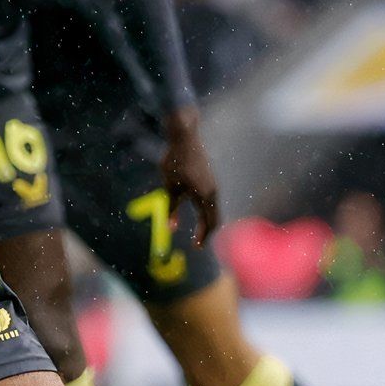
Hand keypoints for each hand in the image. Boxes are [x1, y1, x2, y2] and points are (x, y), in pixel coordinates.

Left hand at [159, 108, 220, 245]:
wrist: (185, 138)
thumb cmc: (174, 162)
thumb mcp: (169, 188)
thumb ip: (171, 208)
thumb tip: (171, 229)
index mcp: (204, 196)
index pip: (207, 223)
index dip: (202, 237)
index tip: (195, 247)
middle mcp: (213, 192)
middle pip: (214, 219)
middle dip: (207, 232)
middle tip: (197, 244)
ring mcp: (214, 185)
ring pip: (214, 210)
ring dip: (207, 222)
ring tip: (199, 232)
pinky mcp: (211, 180)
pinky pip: (212, 201)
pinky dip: (207, 212)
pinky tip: (200, 215)